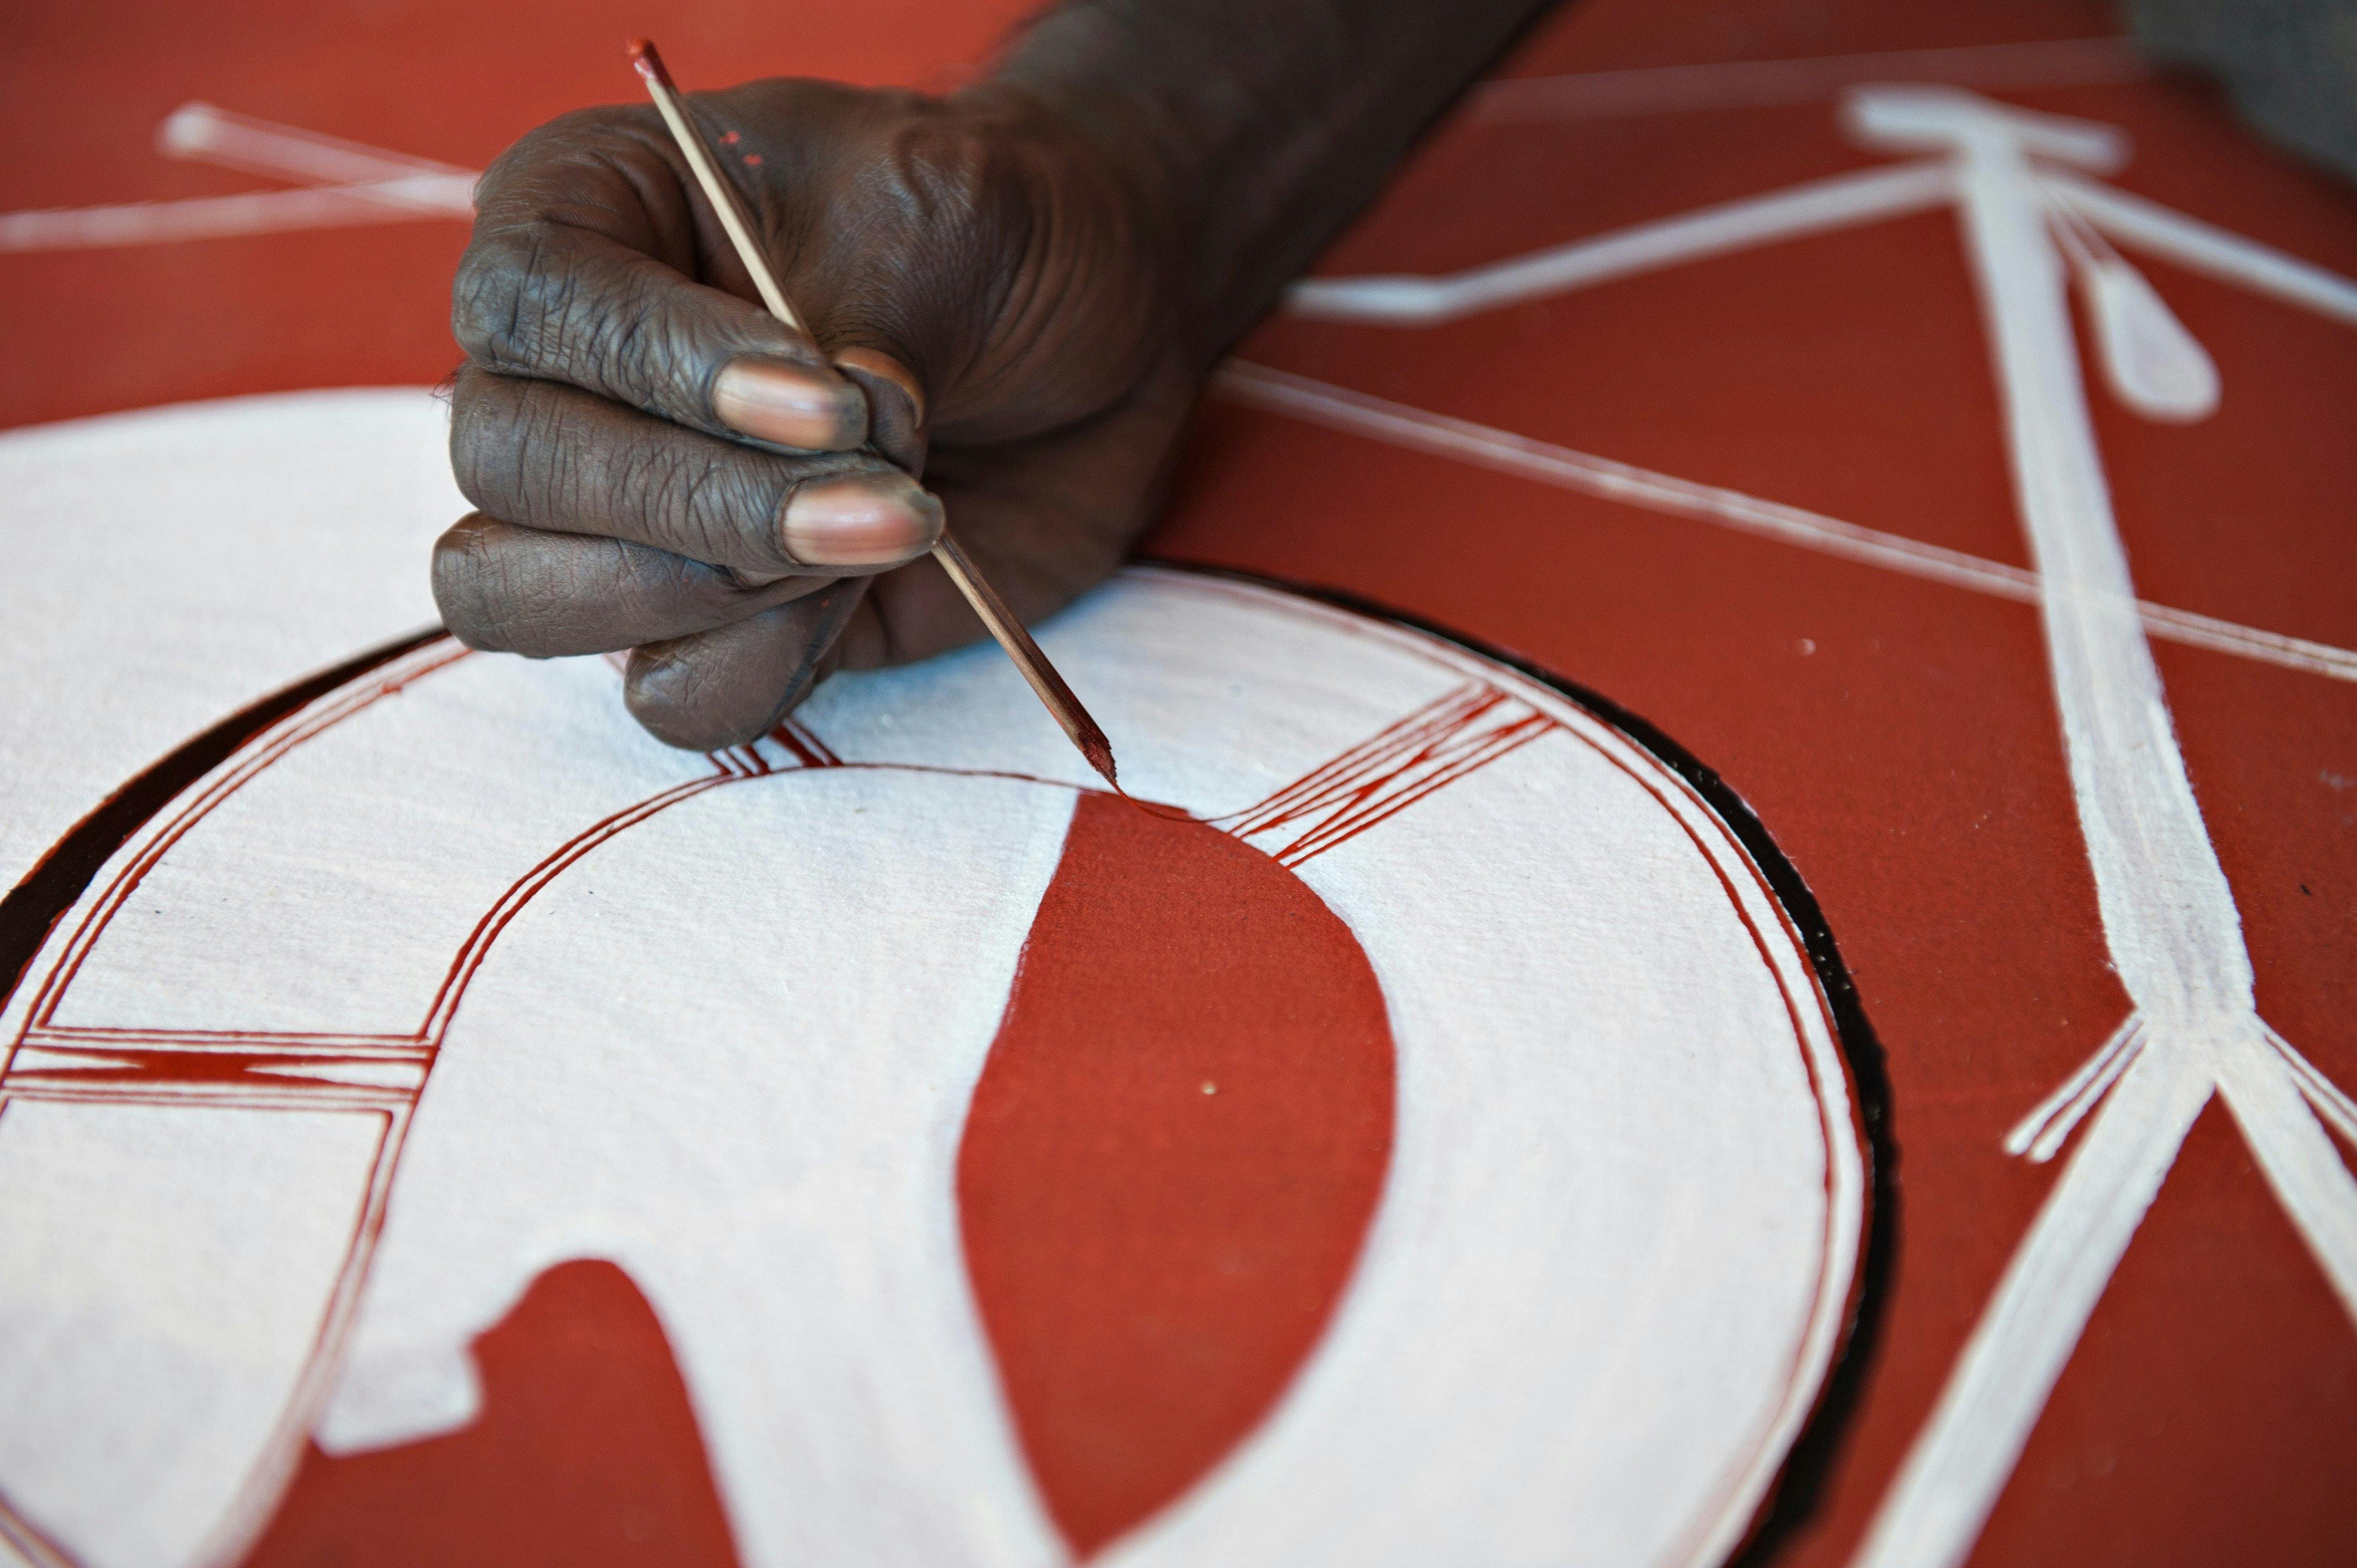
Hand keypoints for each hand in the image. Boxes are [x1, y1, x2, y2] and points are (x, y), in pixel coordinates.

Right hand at [433, 78, 1193, 748]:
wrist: (1106, 329)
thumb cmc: (998, 229)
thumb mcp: (941, 214)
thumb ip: (850, 328)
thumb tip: (806, 459)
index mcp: (584, 212)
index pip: (527, 303)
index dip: (655, 366)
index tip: (828, 399)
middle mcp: (566, 371)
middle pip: (511, 467)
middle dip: (698, 499)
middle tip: (888, 489)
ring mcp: (621, 514)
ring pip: (531, 601)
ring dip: (717, 590)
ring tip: (889, 527)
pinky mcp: (711, 624)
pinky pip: (667, 693)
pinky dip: (764, 664)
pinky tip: (869, 590)